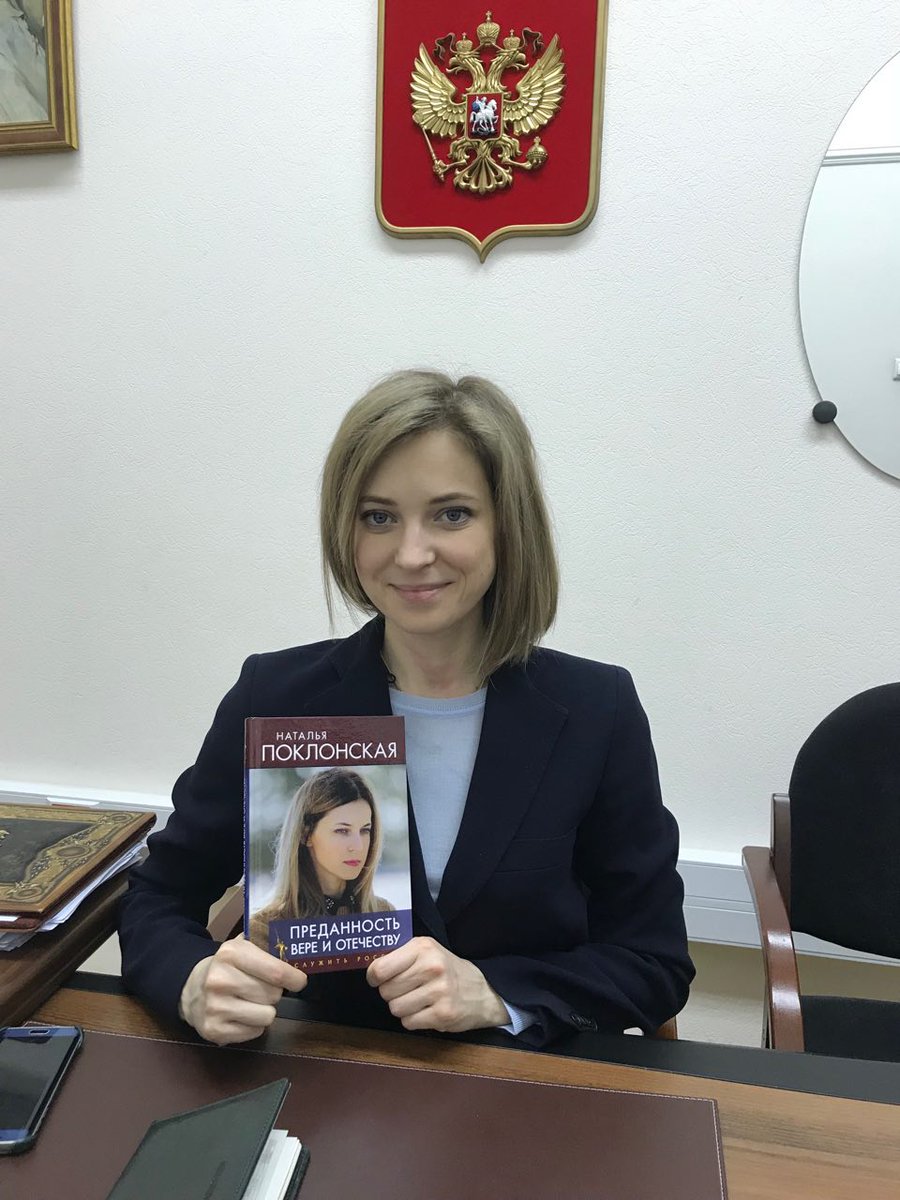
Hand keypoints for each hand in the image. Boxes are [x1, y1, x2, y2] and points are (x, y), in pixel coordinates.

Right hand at [179, 935, 306, 1044]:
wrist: (191, 989)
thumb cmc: (227, 967)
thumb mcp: (242, 946)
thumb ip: (267, 944)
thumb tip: (298, 948)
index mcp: (231, 954)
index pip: (276, 971)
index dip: (294, 978)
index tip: (299, 981)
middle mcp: (221, 980)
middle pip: (274, 995)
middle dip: (274, 992)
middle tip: (262, 987)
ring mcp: (215, 1007)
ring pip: (267, 1016)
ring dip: (265, 1010)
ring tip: (251, 1001)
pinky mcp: (214, 1030)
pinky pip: (255, 1032)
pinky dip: (253, 1025)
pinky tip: (240, 1014)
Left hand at [366, 936, 509, 1032]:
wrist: (482, 990)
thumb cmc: (446, 969)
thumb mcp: (426, 951)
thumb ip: (399, 956)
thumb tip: (369, 969)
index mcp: (422, 948)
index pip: (380, 968)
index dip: (374, 977)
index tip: (379, 979)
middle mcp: (431, 967)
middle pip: (386, 991)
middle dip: (392, 993)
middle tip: (407, 989)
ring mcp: (439, 991)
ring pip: (395, 1009)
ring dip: (403, 1008)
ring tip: (418, 1000)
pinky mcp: (443, 1014)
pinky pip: (408, 1023)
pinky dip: (413, 1020)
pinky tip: (426, 1010)